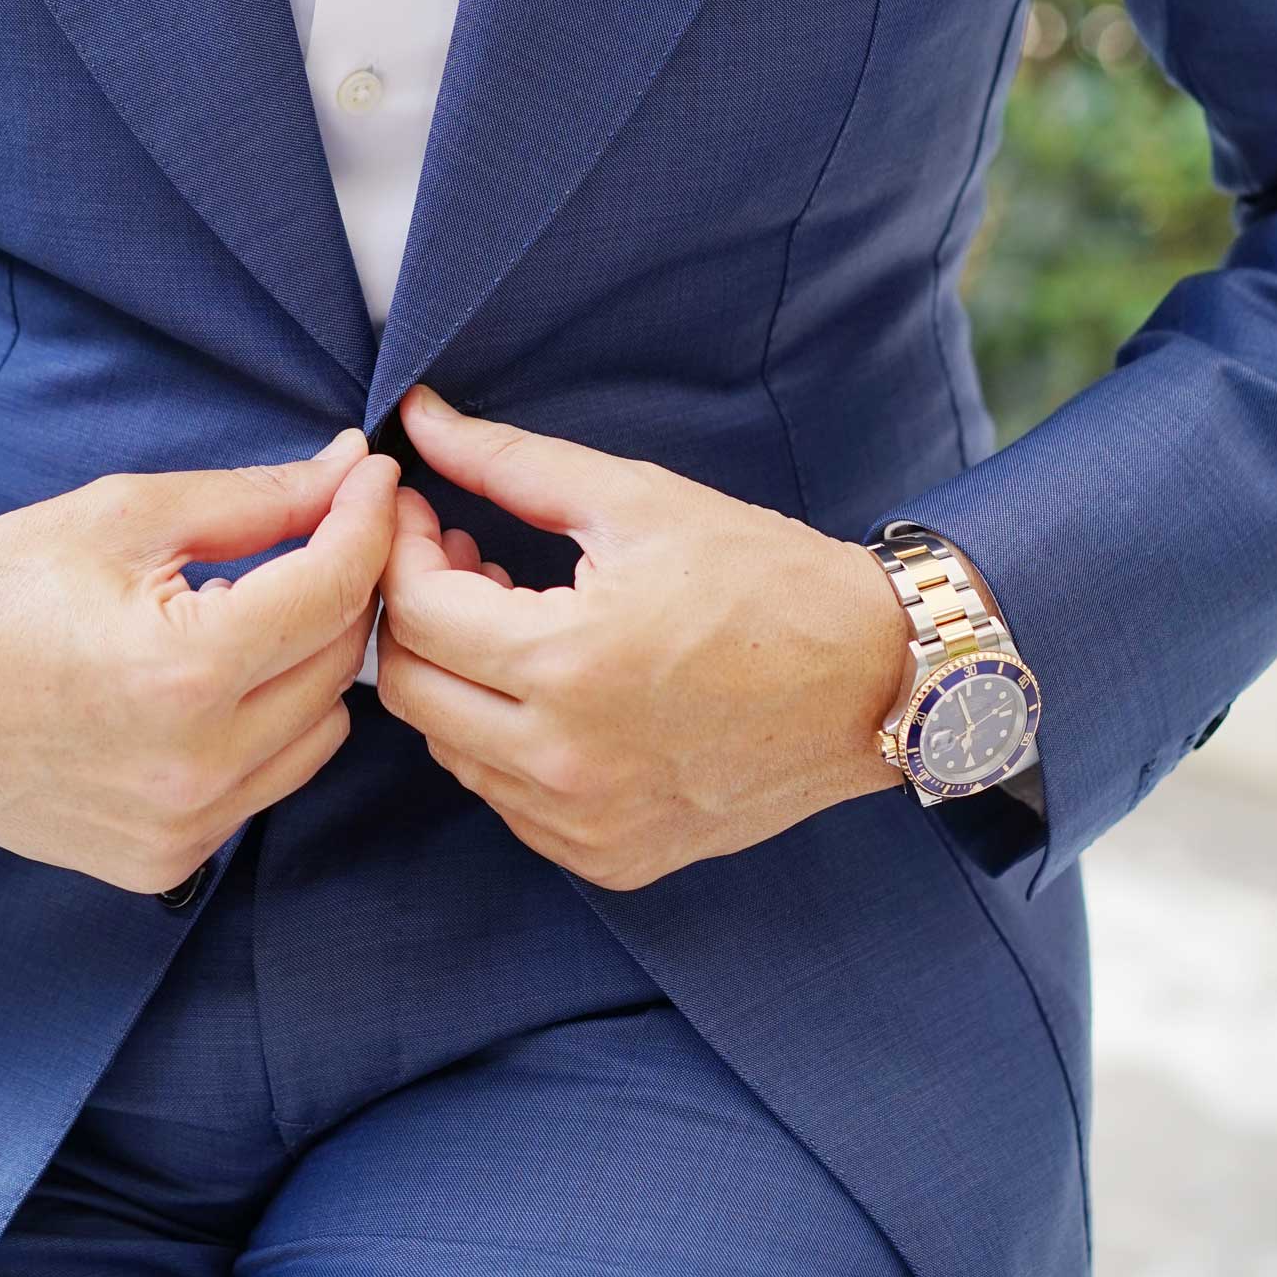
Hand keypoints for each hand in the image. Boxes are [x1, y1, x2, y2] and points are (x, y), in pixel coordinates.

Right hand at [0, 430, 397, 893]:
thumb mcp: (123, 516)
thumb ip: (255, 500)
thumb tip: (350, 472)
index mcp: (183, 672)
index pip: (332, 590)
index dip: (366, 521)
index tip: (374, 478)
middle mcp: (194, 767)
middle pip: (340, 662)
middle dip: (344, 585)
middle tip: (329, 527)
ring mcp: (181, 828)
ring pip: (320, 731)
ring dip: (309, 663)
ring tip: (260, 607)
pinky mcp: (165, 864)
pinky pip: (266, 784)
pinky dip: (265, 727)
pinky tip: (214, 682)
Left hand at [376, 388, 909, 890]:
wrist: (875, 681)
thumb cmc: (765, 578)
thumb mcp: (636, 501)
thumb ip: (509, 461)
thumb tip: (420, 418)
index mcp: (567, 665)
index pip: (416, 612)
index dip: (400, 548)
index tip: (421, 510)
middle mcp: (566, 763)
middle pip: (411, 690)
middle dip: (413, 613)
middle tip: (457, 557)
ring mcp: (586, 824)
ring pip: (451, 749)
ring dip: (457, 676)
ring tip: (513, 615)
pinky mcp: (610, 857)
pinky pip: (508, 799)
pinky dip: (503, 740)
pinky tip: (551, 685)